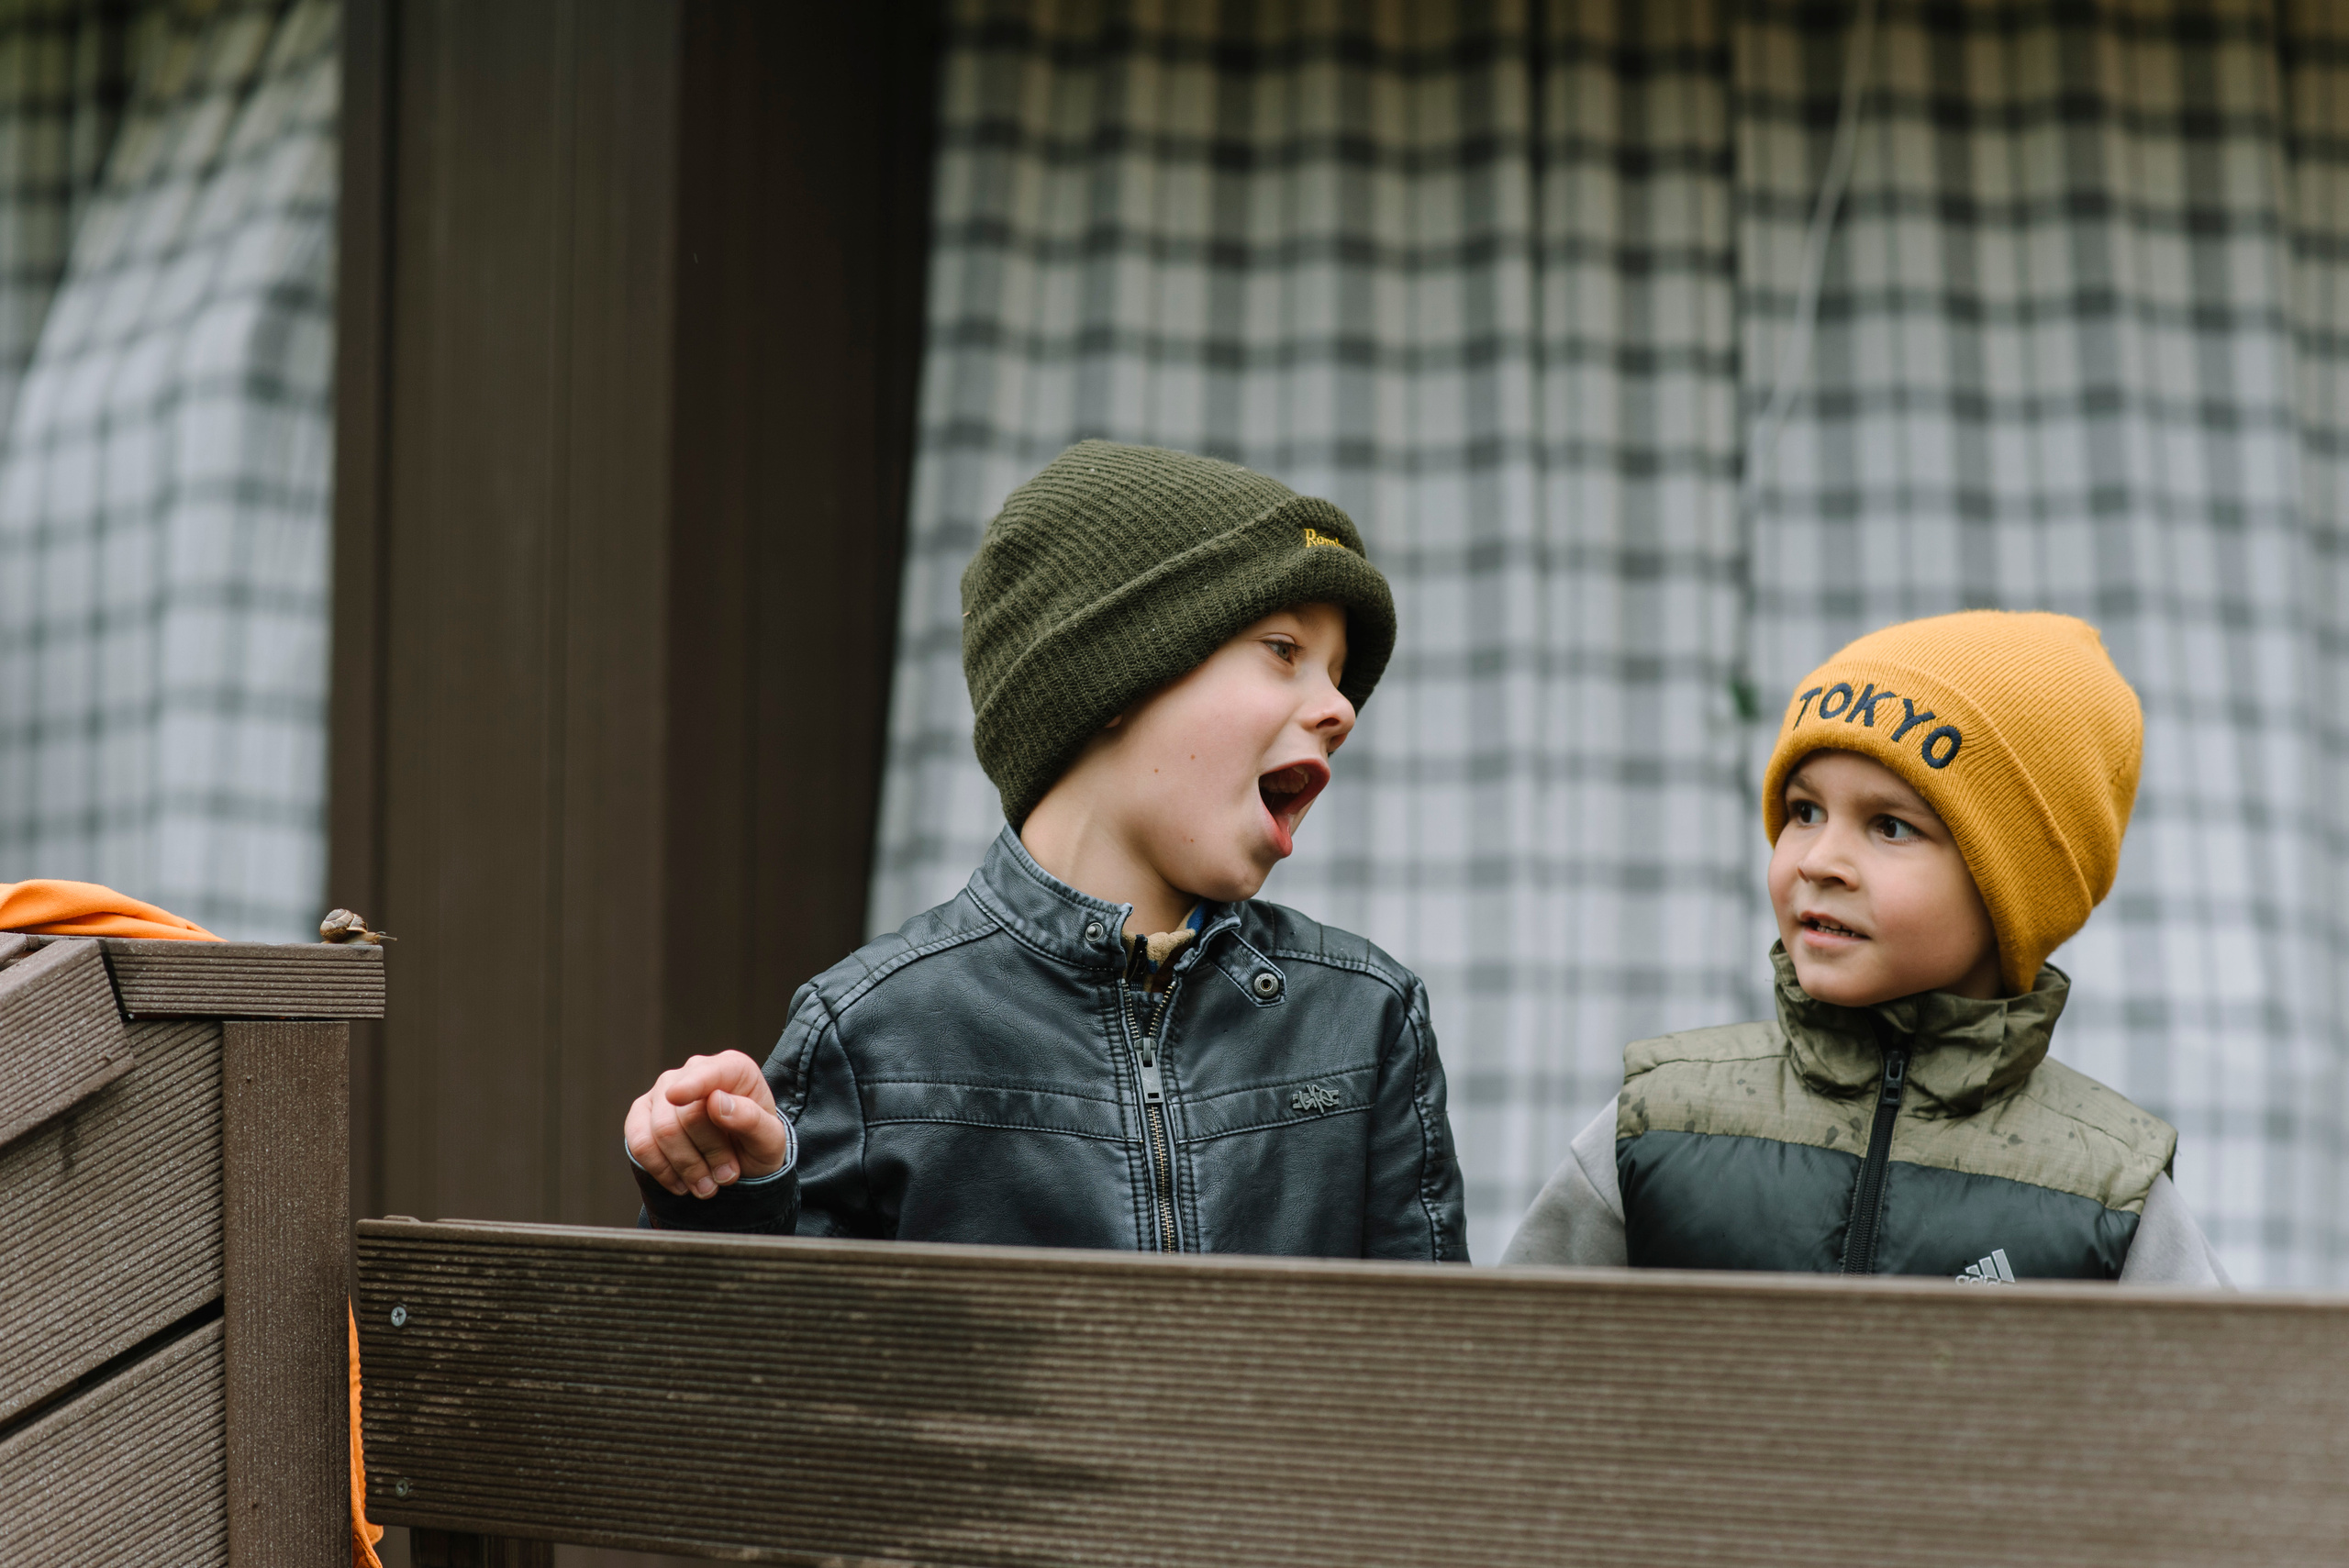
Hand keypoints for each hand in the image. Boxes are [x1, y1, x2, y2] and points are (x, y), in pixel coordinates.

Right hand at [624, 1051, 790, 1197]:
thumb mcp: (771, 1140)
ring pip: (662, 1131)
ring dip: (687, 1167)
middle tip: (727, 1176)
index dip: (692, 1085)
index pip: (709, 1074)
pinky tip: (681, 1183)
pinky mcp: (642, 1114)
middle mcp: (694, 1070)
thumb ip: (751, 1119)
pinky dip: (661, 1170)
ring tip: (708, 1184)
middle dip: (709, 1155)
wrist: (739, 1162)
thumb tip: (716, 1100)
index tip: (676, 1096)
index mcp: (732, 1068)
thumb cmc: (756, 1144)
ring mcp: (663, 1090)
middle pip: (688, 1116)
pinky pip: (639, 1143)